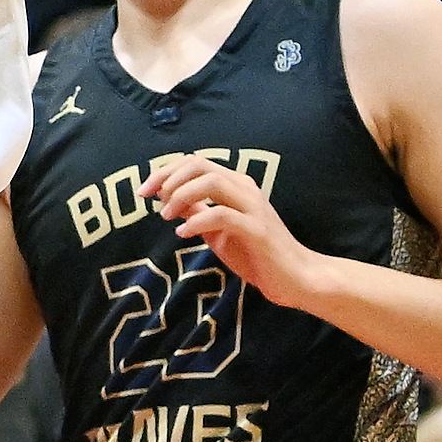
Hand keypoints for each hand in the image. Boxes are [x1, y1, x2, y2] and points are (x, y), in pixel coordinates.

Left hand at [148, 155, 319, 307]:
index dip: (166, 172)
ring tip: (166, 216)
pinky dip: (198, 221)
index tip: (145, 191)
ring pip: (213, 182)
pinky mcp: (257, 230)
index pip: (196, 163)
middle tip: (148, 198)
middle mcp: (245, 189)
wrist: (296, 278)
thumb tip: (169, 201)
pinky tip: (183, 233)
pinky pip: (223, 215)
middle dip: (168, 177)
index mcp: (235, 186)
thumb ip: (198, 214)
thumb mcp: (218, 233)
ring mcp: (253, 207)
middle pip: (200, 165)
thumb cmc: (257, 255)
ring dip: (182, 195)